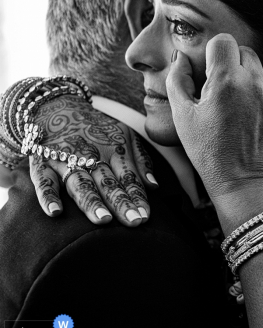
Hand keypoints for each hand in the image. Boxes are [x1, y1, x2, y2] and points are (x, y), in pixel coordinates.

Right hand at [27, 95, 156, 225]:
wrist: (57, 106)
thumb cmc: (97, 128)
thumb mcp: (125, 135)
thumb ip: (141, 161)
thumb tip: (154, 187)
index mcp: (114, 151)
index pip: (128, 178)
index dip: (137, 197)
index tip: (145, 217)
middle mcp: (91, 157)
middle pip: (107, 183)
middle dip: (121, 203)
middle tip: (133, 222)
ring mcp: (65, 160)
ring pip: (80, 184)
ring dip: (91, 202)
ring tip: (103, 219)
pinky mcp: (42, 163)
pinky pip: (44, 181)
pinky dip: (47, 197)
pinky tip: (55, 213)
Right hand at [166, 34, 262, 228]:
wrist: (244, 182)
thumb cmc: (209, 151)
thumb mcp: (183, 116)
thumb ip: (178, 79)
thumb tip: (181, 56)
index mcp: (226, 80)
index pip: (224, 41)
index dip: (215, 53)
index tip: (211, 70)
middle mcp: (255, 83)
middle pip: (246, 53)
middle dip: (234, 66)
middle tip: (225, 91)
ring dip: (252, 83)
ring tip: (241, 110)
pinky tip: (256, 120)